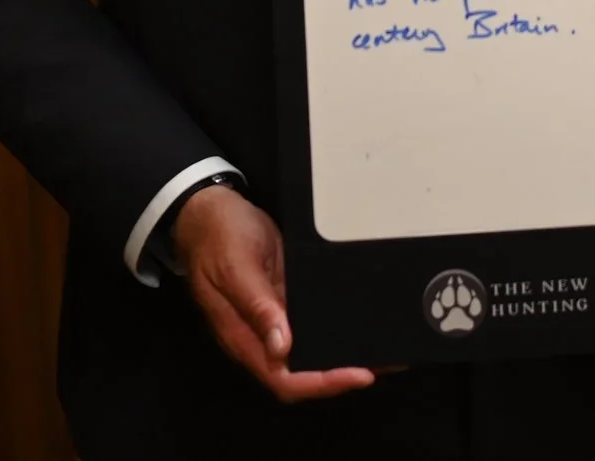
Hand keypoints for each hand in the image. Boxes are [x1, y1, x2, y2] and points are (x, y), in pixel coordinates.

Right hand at [175, 185, 388, 401]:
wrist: (209, 212)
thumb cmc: (218, 237)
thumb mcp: (235, 266)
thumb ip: (256, 305)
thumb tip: (280, 346)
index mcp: (243, 336)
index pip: (284, 378)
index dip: (322, 382)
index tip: (359, 374)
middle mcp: (261, 335)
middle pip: (303, 371)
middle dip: (342, 374)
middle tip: (384, 362)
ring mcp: (276, 319)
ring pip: (311, 350)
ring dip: (345, 353)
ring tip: (386, 350)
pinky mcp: (288, 300)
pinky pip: (314, 322)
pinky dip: (339, 326)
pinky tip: (363, 320)